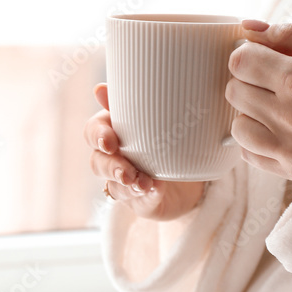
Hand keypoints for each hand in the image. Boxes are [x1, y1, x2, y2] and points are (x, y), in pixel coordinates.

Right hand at [85, 83, 205, 220]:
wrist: (199, 165)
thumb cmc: (174, 132)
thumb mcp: (161, 113)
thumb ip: (134, 101)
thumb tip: (100, 89)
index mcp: (114, 131)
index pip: (93, 132)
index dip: (97, 136)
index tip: (109, 141)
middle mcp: (114, 157)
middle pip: (98, 162)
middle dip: (111, 166)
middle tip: (126, 171)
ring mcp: (126, 183)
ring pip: (114, 186)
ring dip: (127, 185)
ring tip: (144, 184)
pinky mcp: (141, 202)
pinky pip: (138, 203)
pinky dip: (146, 197)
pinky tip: (155, 191)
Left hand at [224, 20, 291, 182]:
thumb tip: (249, 27)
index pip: (241, 62)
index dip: (249, 55)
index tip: (265, 57)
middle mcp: (287, 117)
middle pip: (234, 91)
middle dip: (249, 81)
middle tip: (275, 81)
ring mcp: (286, 148)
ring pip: (237, 125)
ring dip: (250, 113)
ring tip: (278, 108)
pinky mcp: (288, 170)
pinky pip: (249, 153)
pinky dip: (256, 140)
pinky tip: (280, 130)